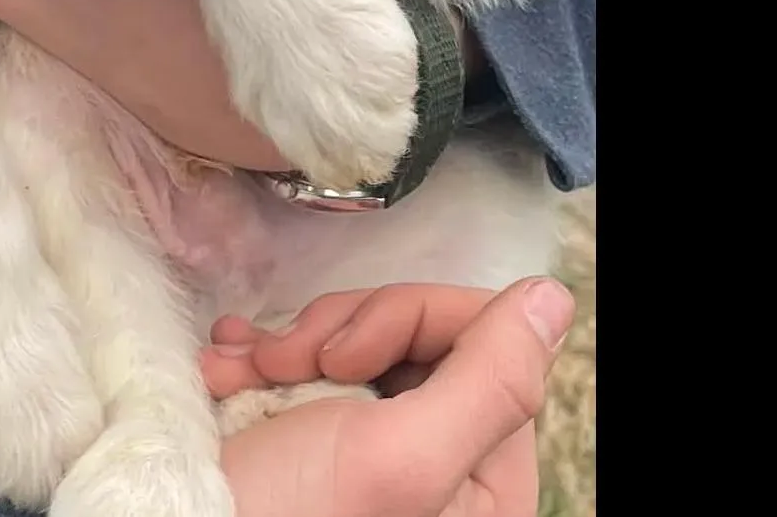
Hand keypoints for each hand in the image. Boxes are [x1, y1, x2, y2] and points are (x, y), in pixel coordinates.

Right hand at [203, 279, 574, 516]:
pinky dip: (258, 354)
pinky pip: (304, 359)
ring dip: (288, 342)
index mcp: (485, 480)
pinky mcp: (312, 433)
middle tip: (285, 364)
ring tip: (243, 372)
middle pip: (416, 332)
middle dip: (337, 333)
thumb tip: (550, 296)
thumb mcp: (399, 456)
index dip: (409, 318)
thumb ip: (488, 380)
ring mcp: (371, 446)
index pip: (484, 339)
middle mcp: (438, 461)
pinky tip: (226, 369)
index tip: (344, 357)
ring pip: (355, 337)